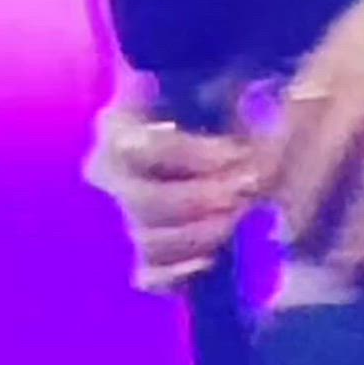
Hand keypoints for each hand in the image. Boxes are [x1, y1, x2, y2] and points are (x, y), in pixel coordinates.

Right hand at [83, 97, 264, 291]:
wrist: (196, 140)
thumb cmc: (206, 105)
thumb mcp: (213, 88)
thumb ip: (225, 96)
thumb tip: (256, 105)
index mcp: (118, 126)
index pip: (143, 147)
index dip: (194, 154)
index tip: (239, 151)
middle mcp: (107, 174)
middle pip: (143, 201)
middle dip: (200, 197)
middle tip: (247, 187)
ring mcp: (117, 218)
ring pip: (148, 240)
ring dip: (200, 231)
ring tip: (239, 213)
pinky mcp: (136, 256)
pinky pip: (149, 276)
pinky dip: (180, 272)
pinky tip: (211, 258)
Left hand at [259, 0, 363, 278]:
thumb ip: (341, 54)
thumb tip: (301, 106)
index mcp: (348, 39)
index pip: (297, 110)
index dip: (275, 161)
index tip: (259, 200)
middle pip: (329, 149)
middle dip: (307, 203)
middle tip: (291, 248)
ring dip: (362, 224)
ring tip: (347, 264)